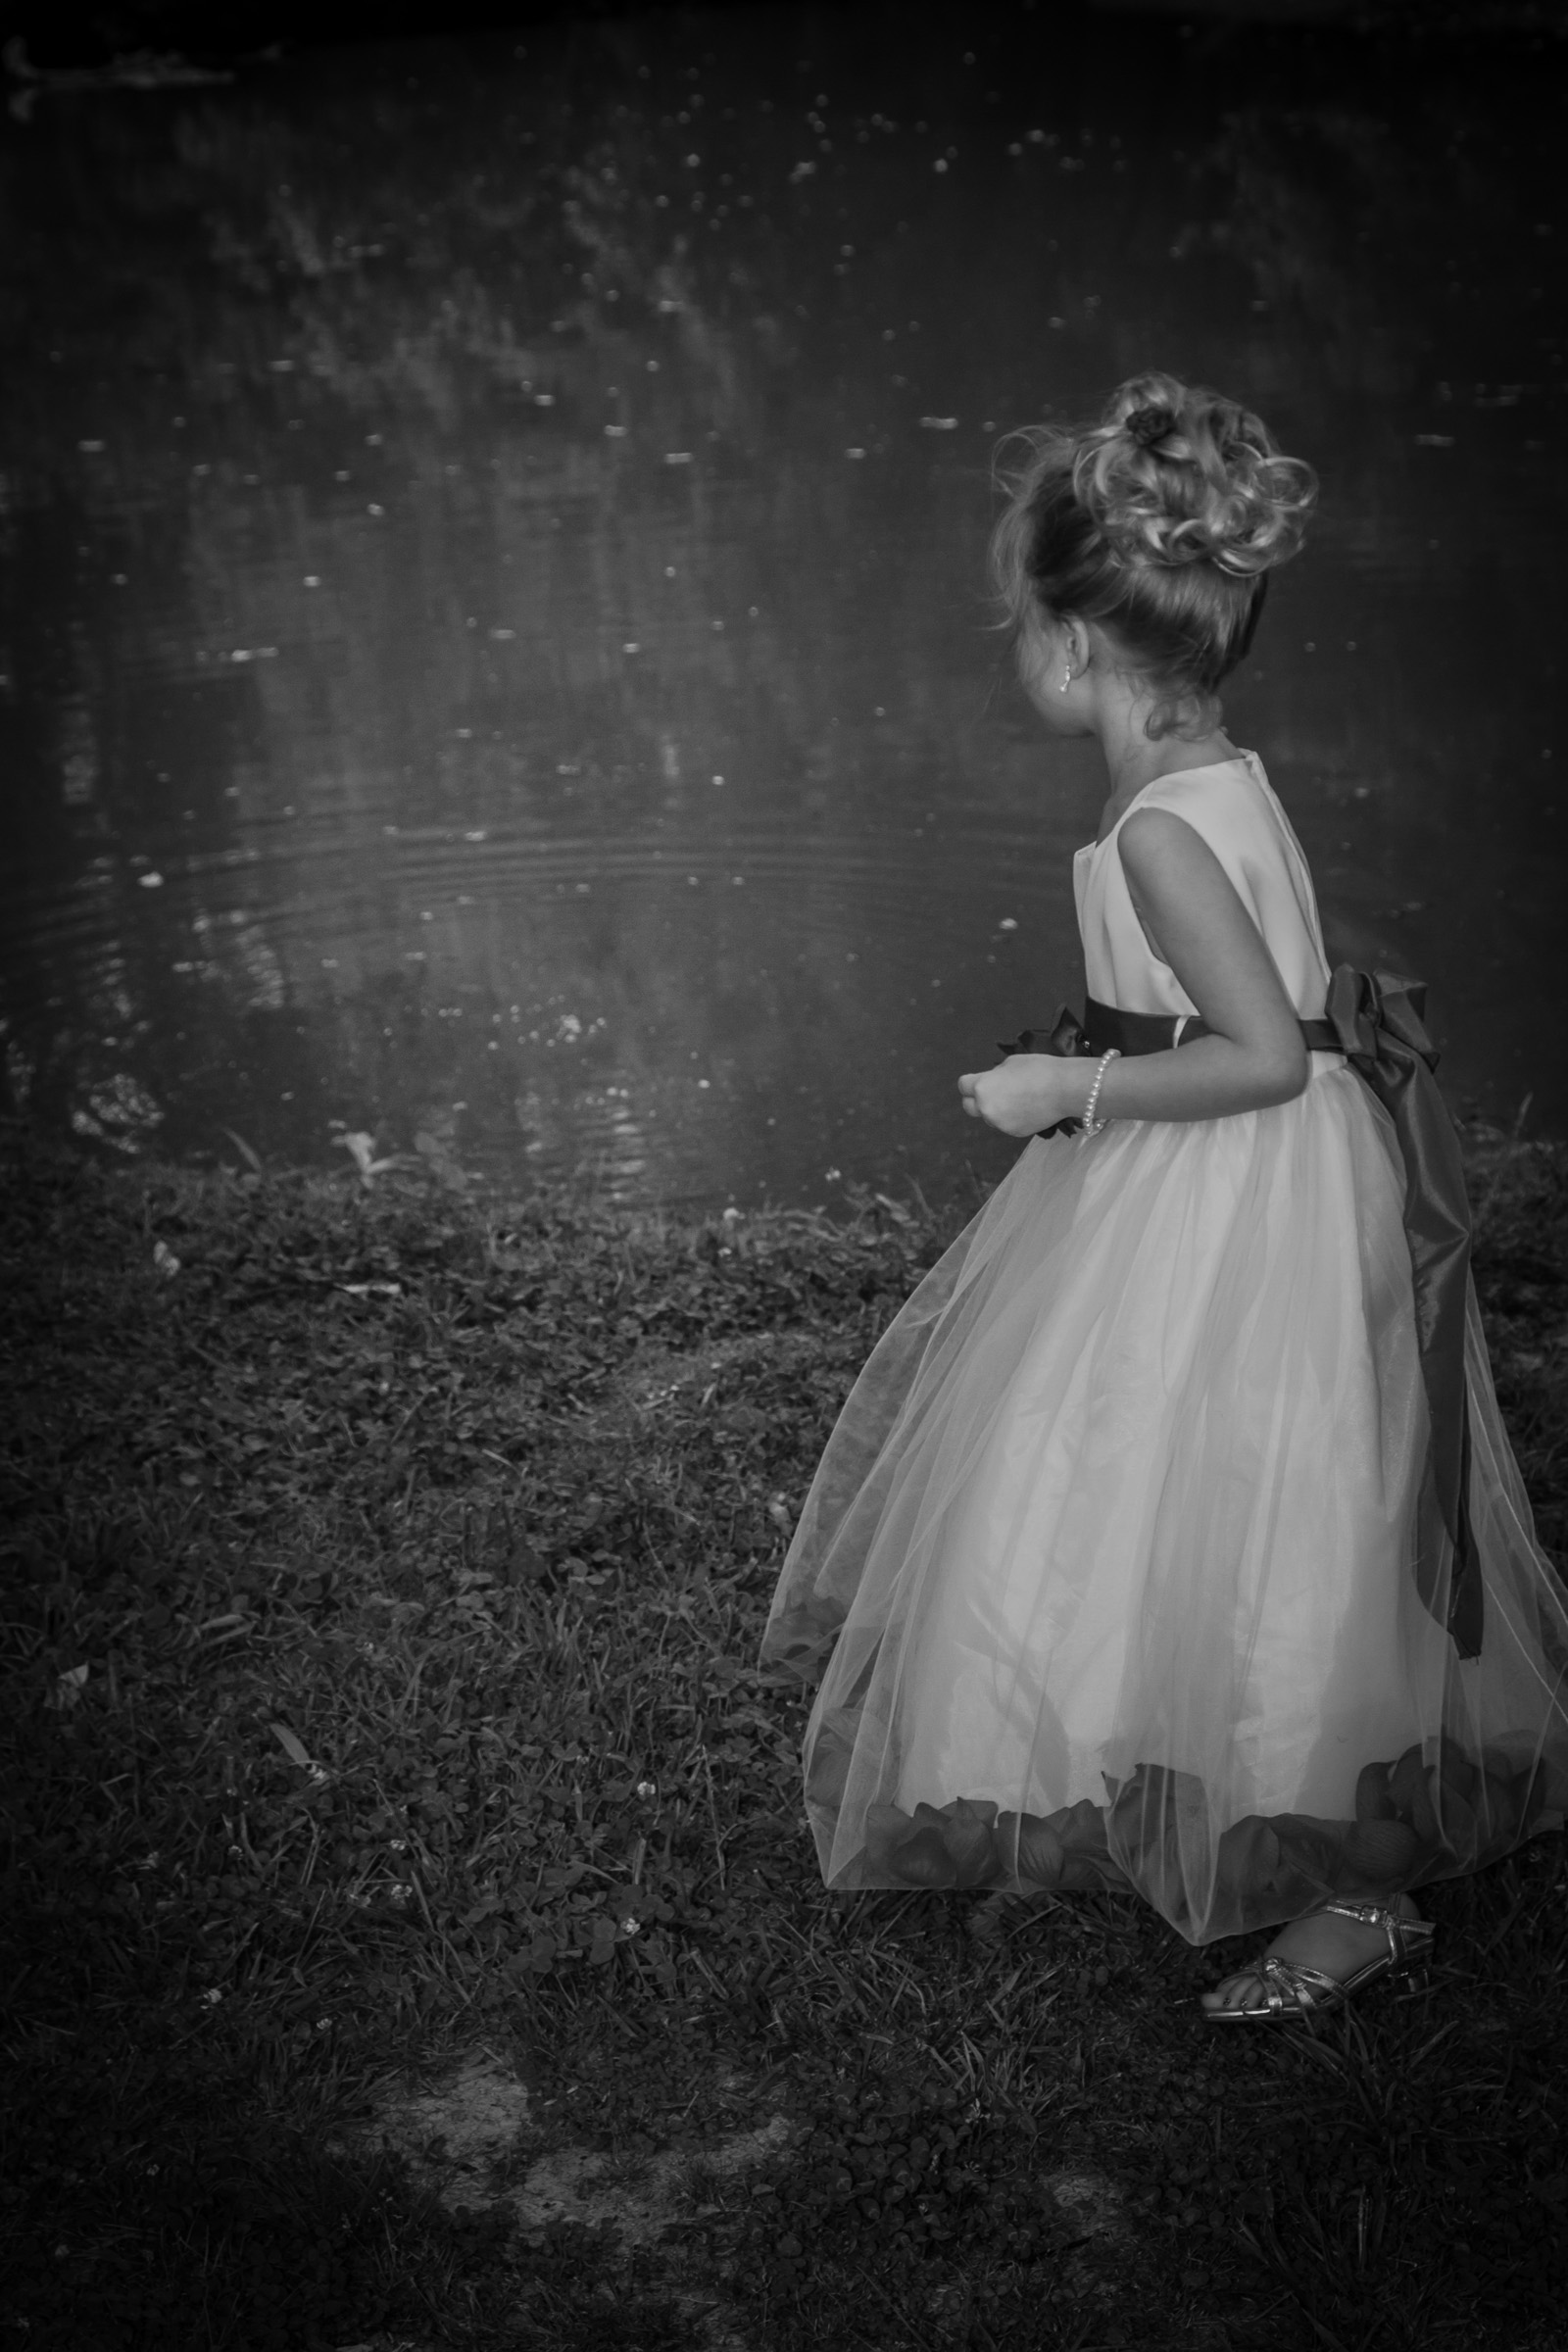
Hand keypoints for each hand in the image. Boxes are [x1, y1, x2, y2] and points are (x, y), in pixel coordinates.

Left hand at [957, 1055, 1084, 1137]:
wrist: (1065, 1089)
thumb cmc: (1038, 1069)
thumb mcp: (1010, 1063)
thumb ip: (994, 1075)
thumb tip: (990, 1082)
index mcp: (982, 1087)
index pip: (963, 1086)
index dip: (971, 1081)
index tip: (978, 1079)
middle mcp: (987, 1108)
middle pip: (969, 1107)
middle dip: (976, 1099)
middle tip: (991, 1091)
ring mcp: (1000, 1123)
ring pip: (989, 1117)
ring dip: (996, 1109)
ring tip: (1018, 1097)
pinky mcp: (1014, 1132)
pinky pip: (1006, 1124)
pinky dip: (1012, 1117)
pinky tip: (1028, 1106)